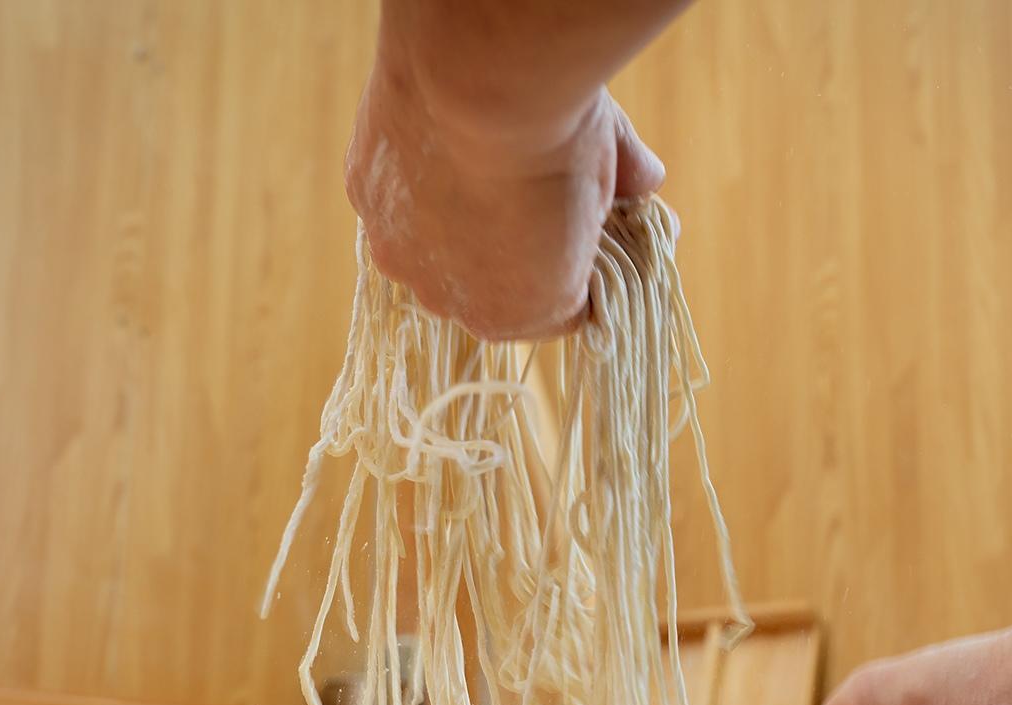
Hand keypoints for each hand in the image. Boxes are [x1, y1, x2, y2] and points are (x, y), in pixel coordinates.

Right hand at [345, 47, 663, 340]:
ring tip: (477, 161)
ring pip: (432, 248)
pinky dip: (414, 181)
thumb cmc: (559, 136)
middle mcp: (452, 304)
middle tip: (532, 188)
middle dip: (513, 247)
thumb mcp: (613, 166)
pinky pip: (394, 203)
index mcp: (522, 315)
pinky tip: (438, 141)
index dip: (576, 266)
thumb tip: (648, 180)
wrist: (480, 82)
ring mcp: (401, 256)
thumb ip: (628, 186)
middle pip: (489, 284)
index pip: (555, 310)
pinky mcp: (363, 202)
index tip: (589, 228)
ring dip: (453, 221)